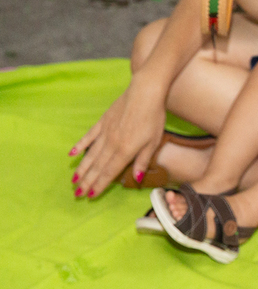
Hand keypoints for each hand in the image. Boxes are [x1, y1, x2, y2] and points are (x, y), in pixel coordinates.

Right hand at [70, 79, 166, 198]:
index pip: (110, 172)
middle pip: (97, 166)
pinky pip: (88, 136)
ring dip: (82, 169)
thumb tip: (137, 178)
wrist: (145, 92)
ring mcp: (105, 132)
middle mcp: (112, 143)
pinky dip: (80, 145)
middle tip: (77, 194)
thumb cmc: (154, 117)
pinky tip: (72, 154)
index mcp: (126, 150)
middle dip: (87, 182)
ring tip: (73, 181)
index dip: (100, 185)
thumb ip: (143, 160)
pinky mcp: (102, 121)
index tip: (90, 196)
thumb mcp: (154, 142)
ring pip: (90, 154)